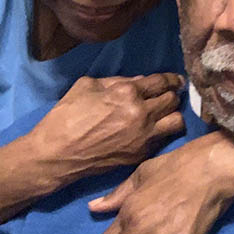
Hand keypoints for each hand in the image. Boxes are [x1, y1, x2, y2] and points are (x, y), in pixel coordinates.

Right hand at [30, 73, 184, 188]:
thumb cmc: (66, 116)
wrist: (56, 155)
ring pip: (176, 121)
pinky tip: (154, 129)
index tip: (176, 80)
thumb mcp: (87, 86)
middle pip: (172, 100)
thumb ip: (116, 80)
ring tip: (165, 113)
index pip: (161, 82)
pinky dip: (162, 131)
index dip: (172, 79)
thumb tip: (139, 81)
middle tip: (168, 95)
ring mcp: (144, 136)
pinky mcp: (141, 153)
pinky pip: (164, 138)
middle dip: (172, 94)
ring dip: (172, 114)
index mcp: (127, 92)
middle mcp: (141, 113)